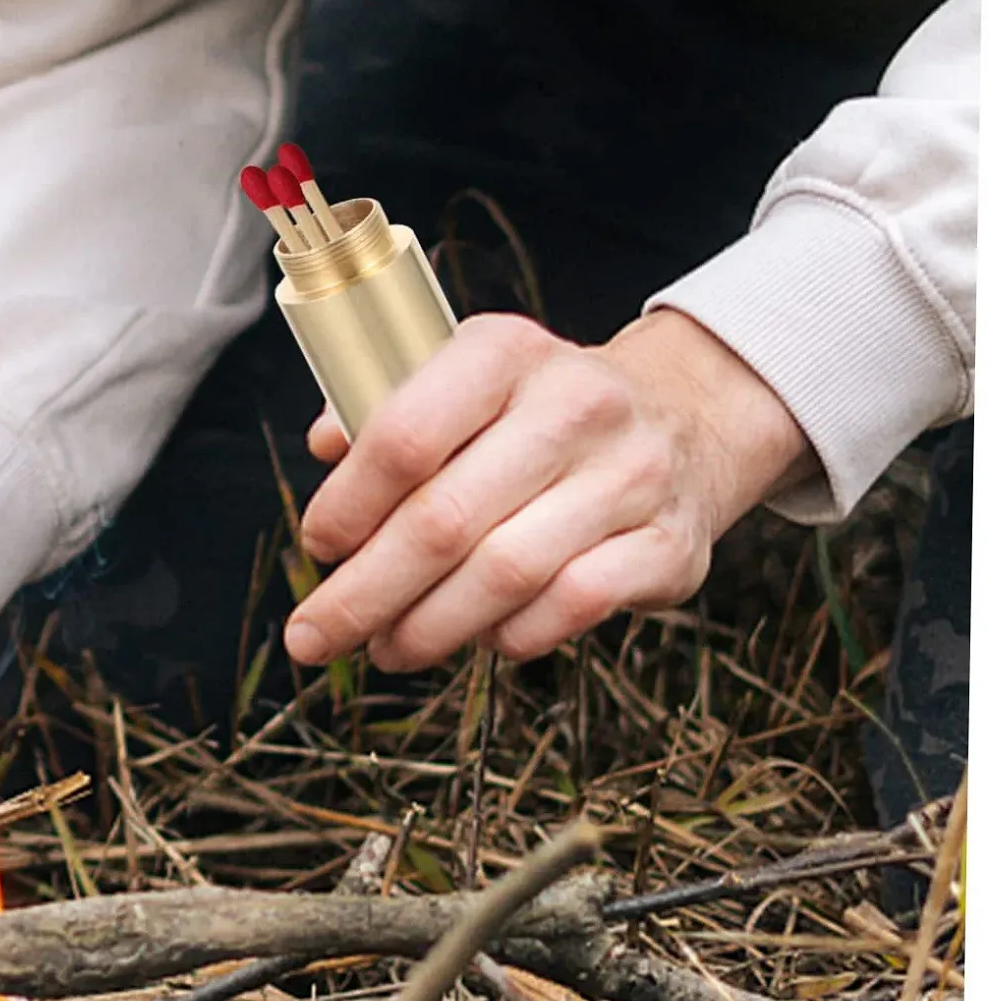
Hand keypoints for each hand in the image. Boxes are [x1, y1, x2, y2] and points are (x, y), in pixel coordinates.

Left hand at [286, 310, 811, 671]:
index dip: (347, 504)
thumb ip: (385, 405)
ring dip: (426, 628)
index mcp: (505, 352)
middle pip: (443, 520)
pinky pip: (569, 609)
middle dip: (365, 592)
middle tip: (316, 635)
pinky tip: (473, 640)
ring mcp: (631, 476)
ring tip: (383, 649)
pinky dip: (508, 636)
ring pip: (503, 574)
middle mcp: (575, 404)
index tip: (319, 546)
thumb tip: (325, 447)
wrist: (684, 418)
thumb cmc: (537, 410)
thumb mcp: (466, 378)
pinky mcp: (668, 544)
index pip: (404, 435)